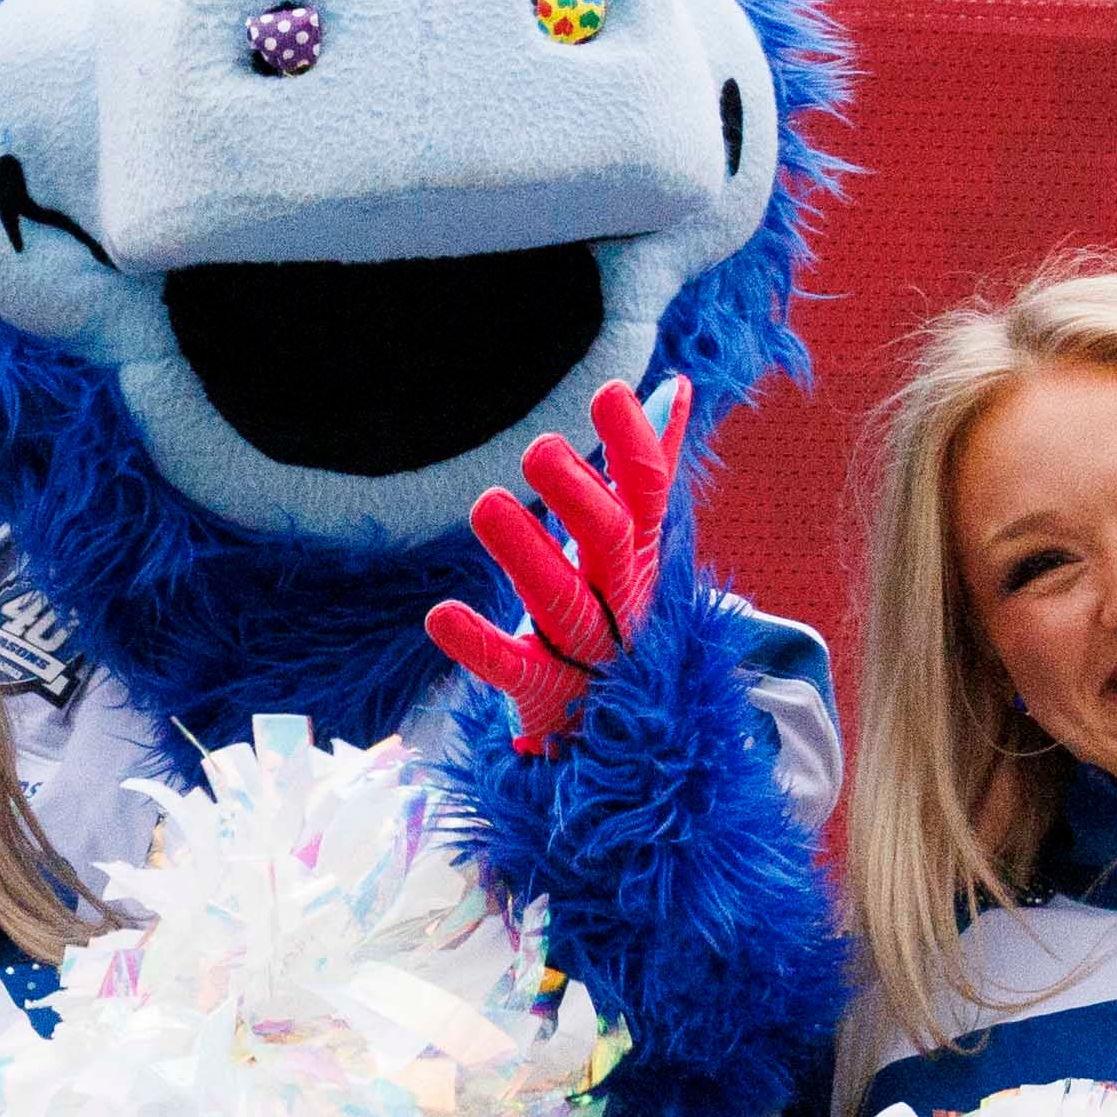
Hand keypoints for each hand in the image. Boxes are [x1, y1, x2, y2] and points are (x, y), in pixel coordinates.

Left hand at [419, 377, 687, 760]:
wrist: (621, 730)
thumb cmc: (614, 612)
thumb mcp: (632, 542)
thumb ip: (649, 468)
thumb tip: (675, 385)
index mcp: (639, 555)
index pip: (648, 491)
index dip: (632, 443)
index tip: (607, 393)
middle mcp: (621, 598)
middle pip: (610, 540)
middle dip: (578, 493)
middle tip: (537, 449)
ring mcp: (585, 649)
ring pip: (562, 600)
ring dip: (526, 552)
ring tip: (486, 503)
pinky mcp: (544, 695)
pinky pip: (512, 669)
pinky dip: (478, 644)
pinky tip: (441, 615)